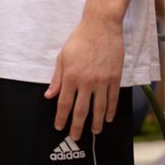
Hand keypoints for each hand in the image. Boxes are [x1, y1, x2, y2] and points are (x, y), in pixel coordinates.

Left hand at [44, 15, 123, 140]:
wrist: (101, 27)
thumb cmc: (79, 40)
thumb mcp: (62, 57)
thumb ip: (57, 79)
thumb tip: (49, 95)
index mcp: (70, 76)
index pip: (64, 103)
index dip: (61, 117)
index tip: (59, 126)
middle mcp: (86, 81)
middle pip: (81, 110)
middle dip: (77, 125)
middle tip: (75, 136)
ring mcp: (102, 81)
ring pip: (99, 108)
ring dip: (96, 122)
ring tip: (94, 131)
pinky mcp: (114, 79)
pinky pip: (112, 99)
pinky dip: (110, 111)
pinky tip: (108, 118)